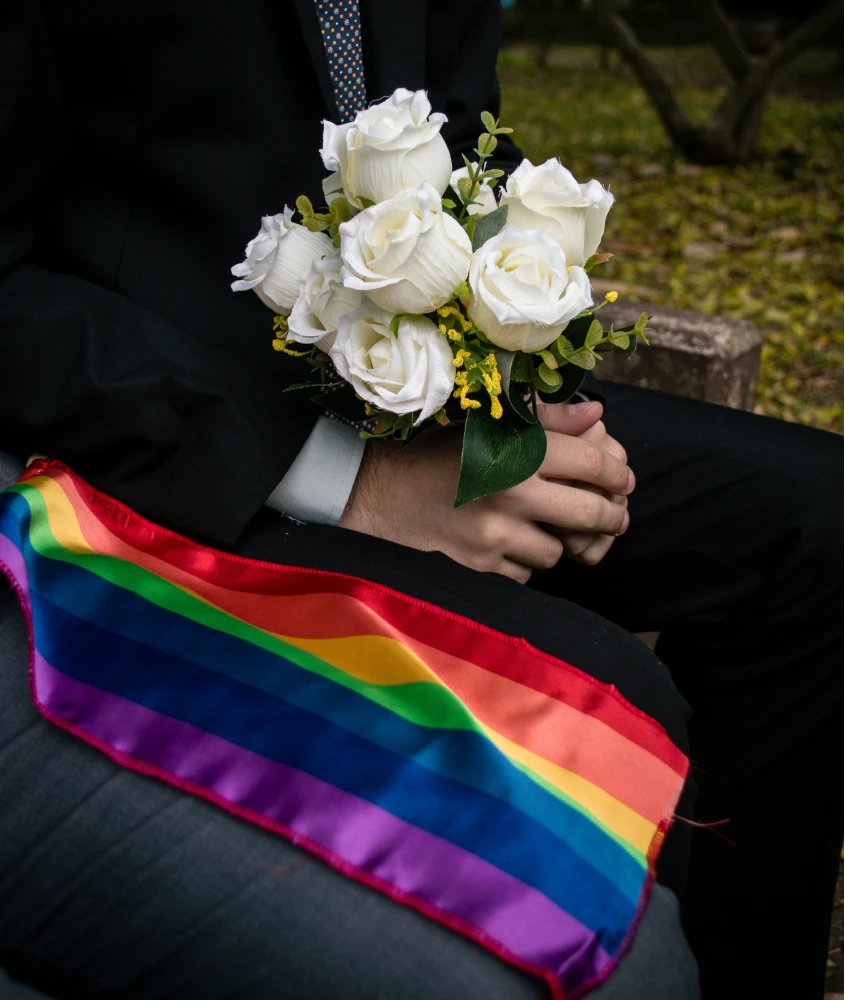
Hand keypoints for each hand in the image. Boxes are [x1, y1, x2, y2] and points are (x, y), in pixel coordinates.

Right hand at [340, 400, 632, 582]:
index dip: (616, 472)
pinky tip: (509, 547)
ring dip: (556, 542)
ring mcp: (495, 535)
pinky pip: (526, 574)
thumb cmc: (435, 455)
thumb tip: (596, 413)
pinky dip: (524, 564)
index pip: (592, 461)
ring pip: (557, 550)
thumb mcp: (485, 426)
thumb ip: (545, 419)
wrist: (377, 495)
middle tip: (615, 516)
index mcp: (515, 450)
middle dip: (610, 516)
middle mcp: (510, 492)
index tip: (621, 478)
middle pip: (589, 514)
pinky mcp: (480, 568)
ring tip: (544, 529)